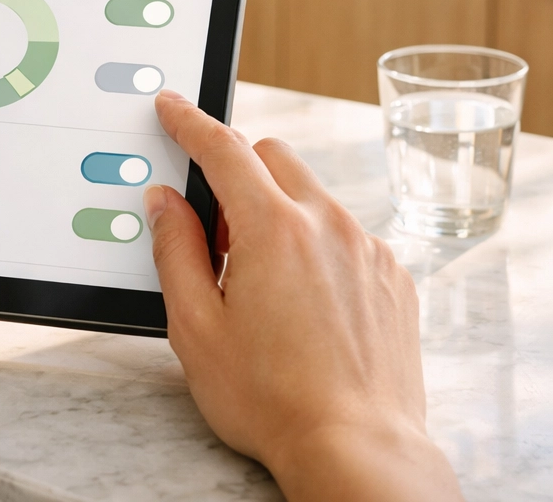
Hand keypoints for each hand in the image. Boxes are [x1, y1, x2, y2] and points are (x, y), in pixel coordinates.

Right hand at [145, 91, 462, 501]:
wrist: (358, 451)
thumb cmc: (272, 399)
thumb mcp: (195, 327)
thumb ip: (175, 250)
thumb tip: (165, 201)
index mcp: (273, 230)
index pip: (223, 149)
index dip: (191, 122)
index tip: (173, 106)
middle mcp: (327, 225)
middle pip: (273, 156)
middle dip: (239, 171)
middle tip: (220, 235)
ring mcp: (367, 248)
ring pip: (311, 195)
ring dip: (279, 212)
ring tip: (266, 283)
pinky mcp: (392, 276)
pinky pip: (346, 233)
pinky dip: (318, 244)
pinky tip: (308, 303)